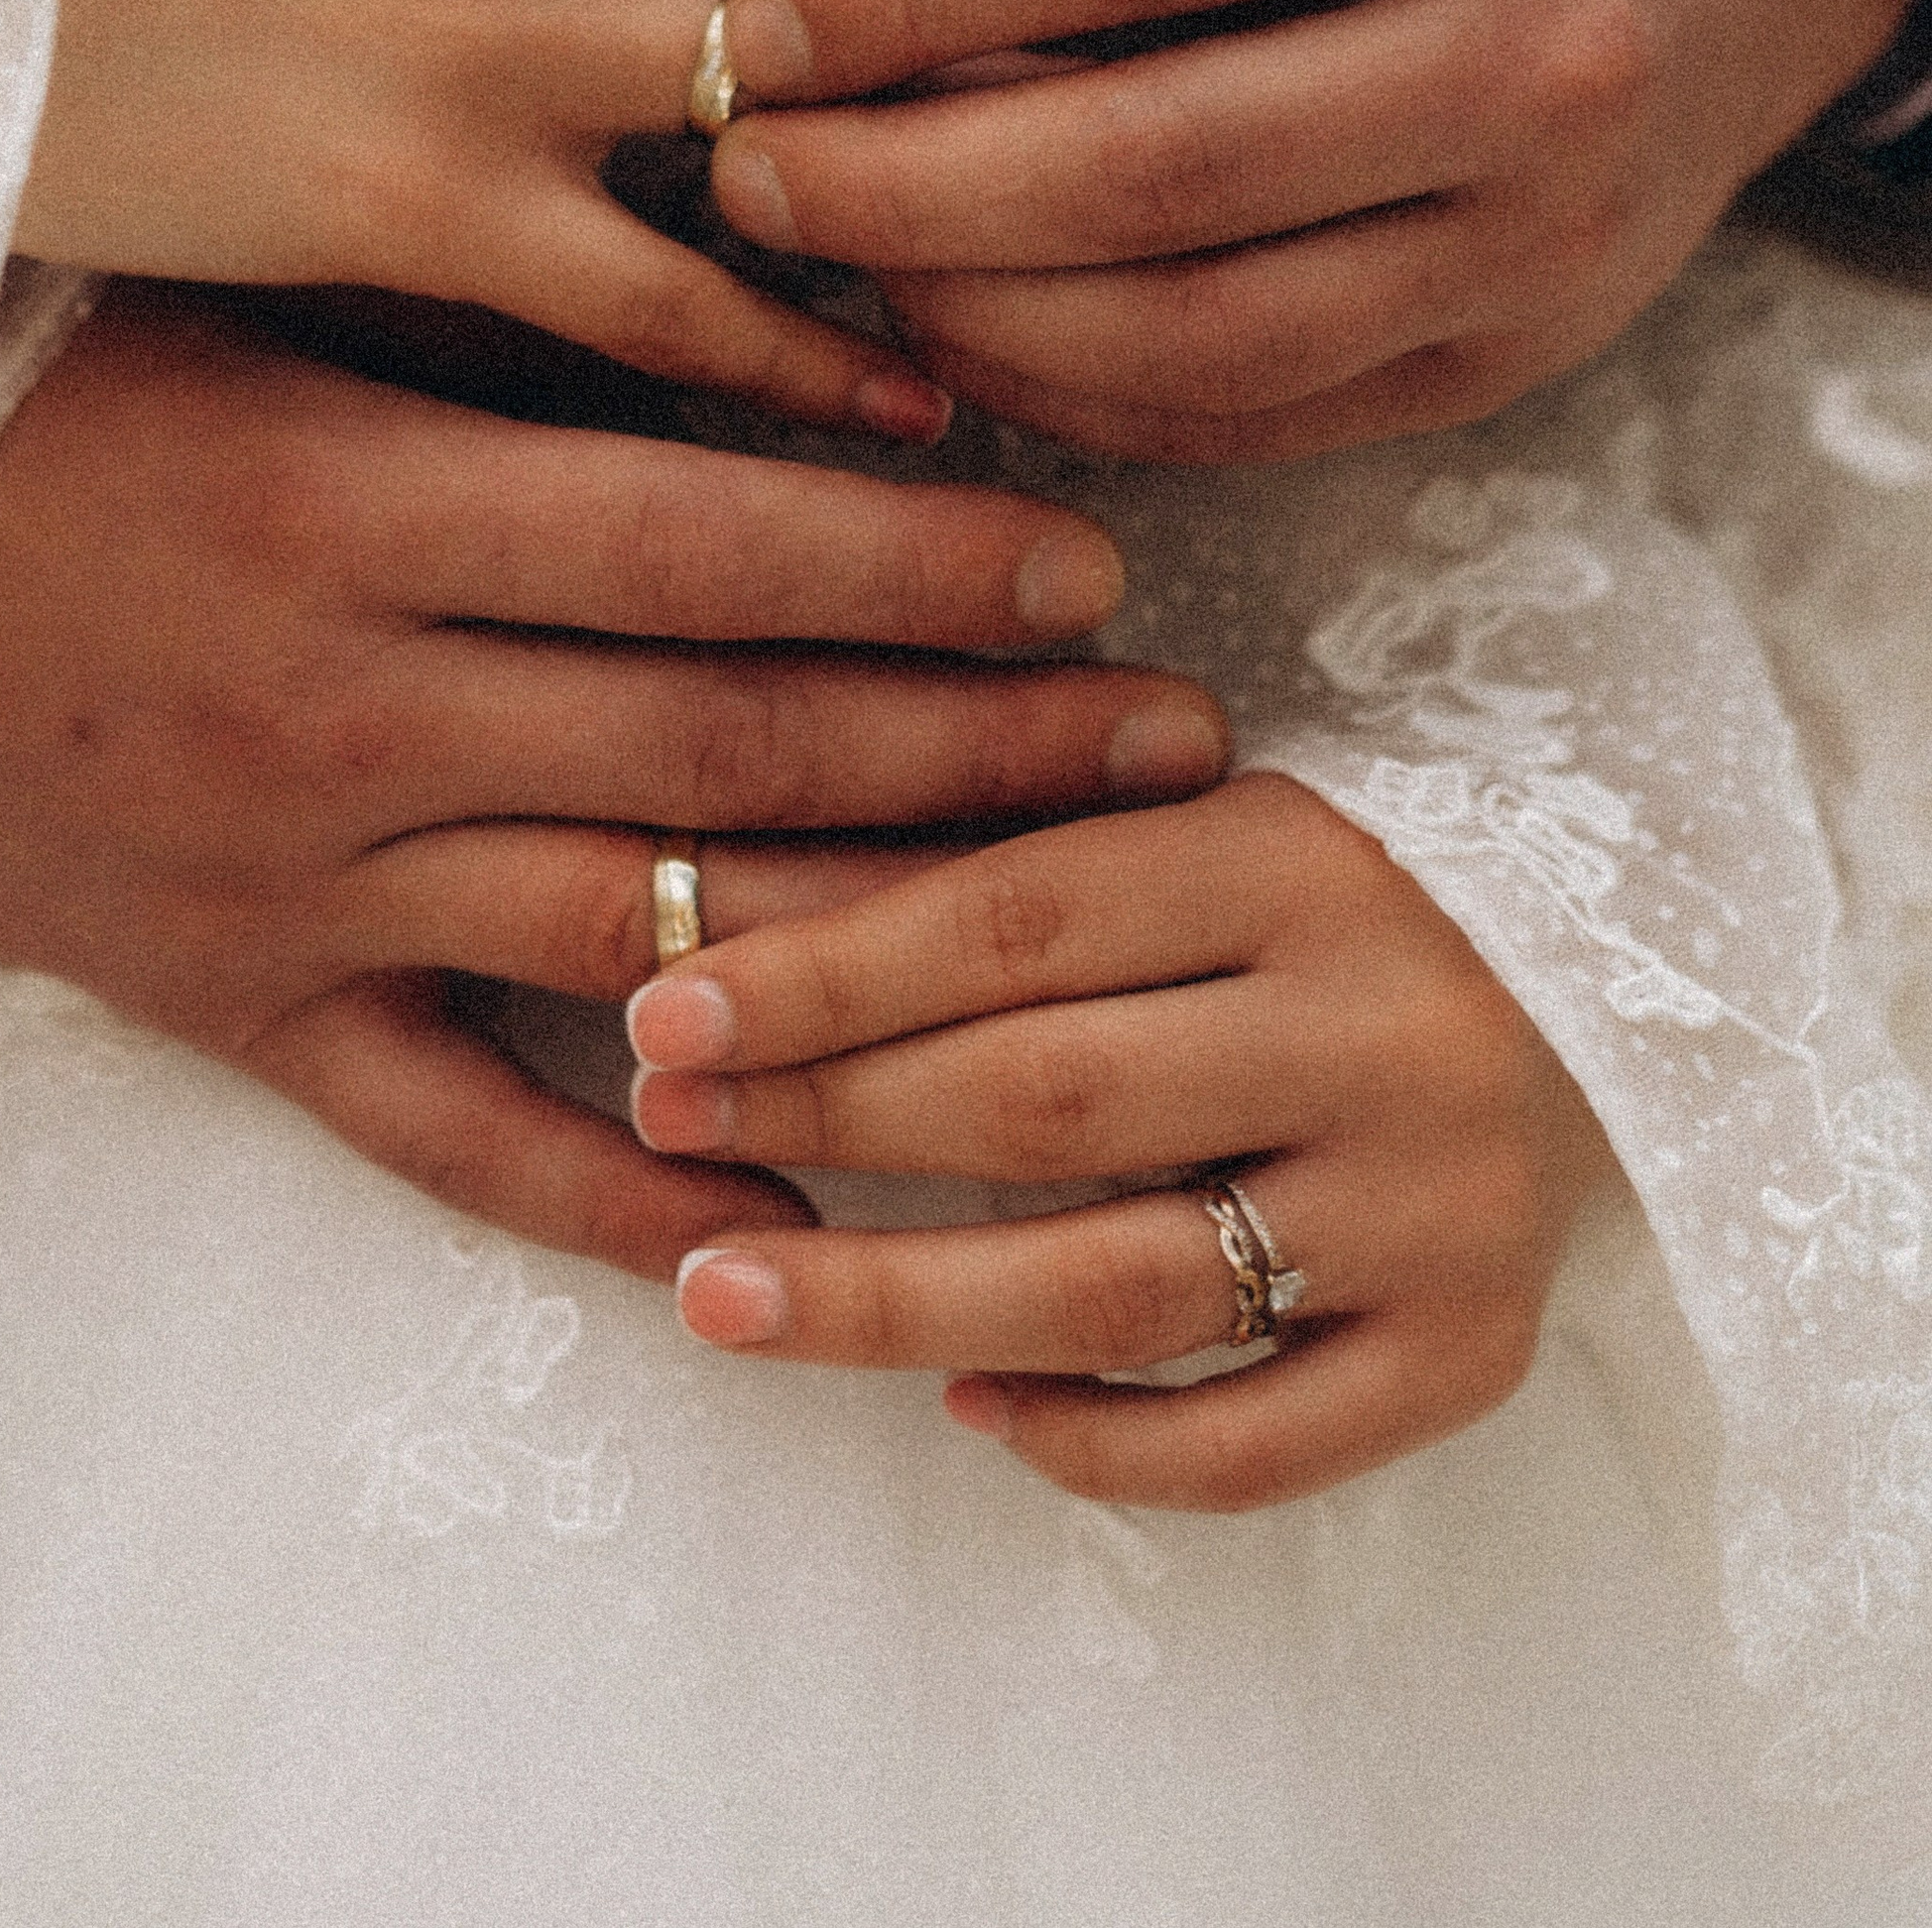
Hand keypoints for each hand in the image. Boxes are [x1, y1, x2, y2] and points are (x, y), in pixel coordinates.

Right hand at [0, 279, 1231, 1279]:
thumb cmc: (29, 392)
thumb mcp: (258, 315)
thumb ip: (496, 335)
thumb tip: (763, 312)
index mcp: (363, 505)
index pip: (712, 548)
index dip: (924, 559)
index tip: (1093, 558)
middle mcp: (352, 710)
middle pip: (728, 749)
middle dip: (976, 749)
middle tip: (1172, 741)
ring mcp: (297, 885)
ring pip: (641, 943)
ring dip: (875, 947)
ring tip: (1064, 927)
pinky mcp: (231, 1010)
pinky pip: (451, 1136)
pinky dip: (622, 1190)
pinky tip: (788, 1213)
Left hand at [625, 773, 1611, 1505]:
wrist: (1622, 993)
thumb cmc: (1330, 900)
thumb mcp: (1182, 836)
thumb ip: (980, 878)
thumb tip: (713, 935)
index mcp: (1299, 858)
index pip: (1016, 922)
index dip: (822, 973)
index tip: (659, 1011)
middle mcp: (1382, 1029)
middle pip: (1047, 1100)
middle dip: (824, 1121)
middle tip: (660, 1136)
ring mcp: (1436, 1206)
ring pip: (1121, 1286)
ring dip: (894, 1300)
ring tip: (722, 1293)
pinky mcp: (1474, 1352)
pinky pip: (1255, 1445)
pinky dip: (1094, 1439)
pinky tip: (965, 1405)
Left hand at [703, 0, 1922, 459]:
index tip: (757, 21)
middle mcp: (1539, 56)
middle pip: (1156, 161)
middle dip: (905, 182)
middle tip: (741, 167)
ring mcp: (1542, 239)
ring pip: (1193, 329)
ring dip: (966, 311)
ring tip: (822, 259)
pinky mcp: (1509, 365)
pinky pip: (1245, 416)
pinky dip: (1068, 390)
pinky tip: (947, 334)